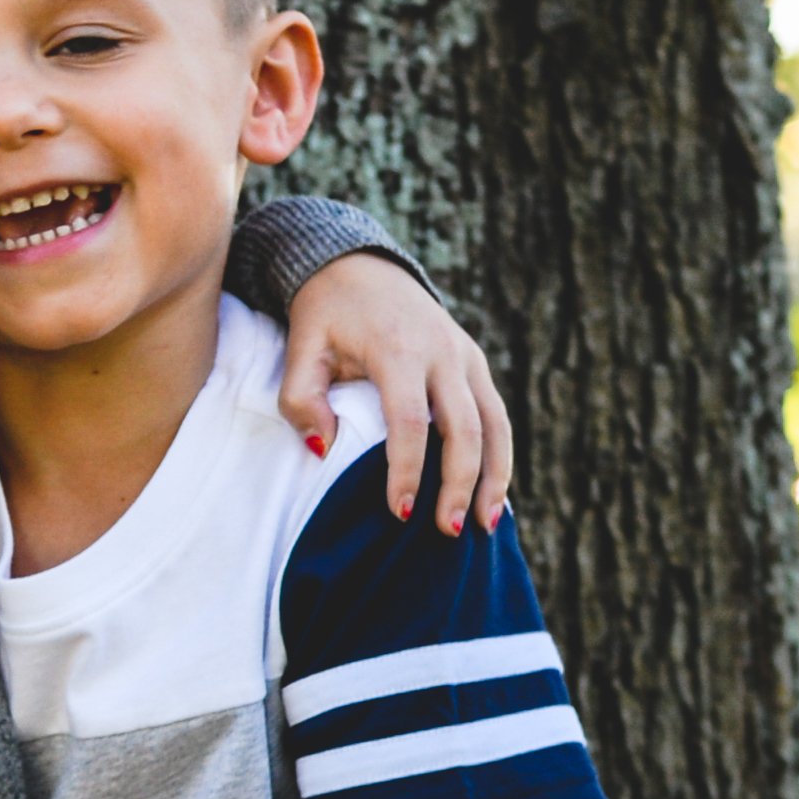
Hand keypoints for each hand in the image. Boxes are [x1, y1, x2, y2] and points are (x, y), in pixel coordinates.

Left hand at [277, 260, 516, 537]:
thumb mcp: (301, 348)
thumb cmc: (326, 314)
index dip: (408, 470)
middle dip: (461, 484)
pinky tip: (491, 496)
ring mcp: (465, 356)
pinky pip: (496, 415)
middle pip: (466, 428)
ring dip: (495, 477)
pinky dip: (498, 457)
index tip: (401, 513)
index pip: (409, 420)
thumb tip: (322, 449)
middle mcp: (443, 352)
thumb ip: (300, 400)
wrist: (360, 265)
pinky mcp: (475, 363)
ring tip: (485, 526)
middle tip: (448, 533)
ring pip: (496, 423)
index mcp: (398, 349)